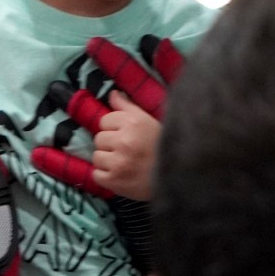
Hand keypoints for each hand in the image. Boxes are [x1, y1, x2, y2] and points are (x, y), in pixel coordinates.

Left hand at [31, 35, 183, 198]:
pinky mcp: (114, 181)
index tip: (125, 136)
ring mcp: (118, 162)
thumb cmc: (163, 147)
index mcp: (133, 123)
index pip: (104, 120)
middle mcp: (124, 141)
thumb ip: (128, 107)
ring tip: (123, 163)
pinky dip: (105, 176)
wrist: (177, 176)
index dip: (113, 128)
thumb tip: (112, 94)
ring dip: (106, 161)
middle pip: (98, 138)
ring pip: (96, 157)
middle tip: (126, 151)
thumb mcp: (149, 121)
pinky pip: (96, 175)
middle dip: (109, 144)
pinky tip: (120, 175)